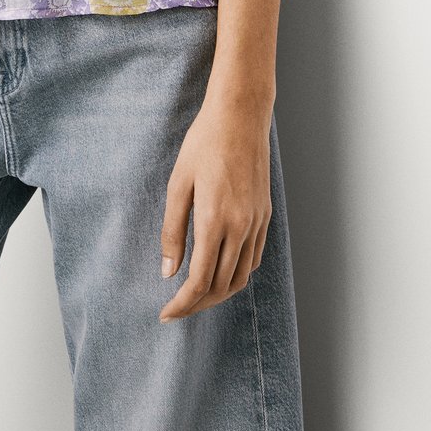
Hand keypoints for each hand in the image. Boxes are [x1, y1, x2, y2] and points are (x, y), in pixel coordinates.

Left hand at [158, 88, 271, 322]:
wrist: (240, 117)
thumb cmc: (203, 144)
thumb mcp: (178, 184)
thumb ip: (172, 230)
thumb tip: (168, 271)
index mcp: (215, 221)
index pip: (200, 280)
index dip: (182, 303)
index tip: (166, 313)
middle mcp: (241, 227)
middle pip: (221, 286)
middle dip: (198, 304)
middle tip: (176, 308)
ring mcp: (257, 223)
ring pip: (241, 277)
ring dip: (218, 293)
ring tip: (196, 295)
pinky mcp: (265, 215)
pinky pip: (253, 258)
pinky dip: (236, 274)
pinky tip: (220, 271)